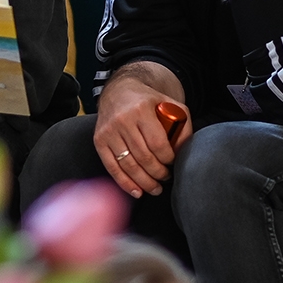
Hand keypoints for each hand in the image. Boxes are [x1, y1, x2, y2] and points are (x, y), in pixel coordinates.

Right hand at [94, 72, 191, 198]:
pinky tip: (137, 191)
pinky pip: (112, 167)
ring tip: (155, 188)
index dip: (168, 159)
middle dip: (158, 173)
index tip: (172, 163)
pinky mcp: (99, 140)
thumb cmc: (147, 101)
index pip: (158, 144)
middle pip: (144, 157)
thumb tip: (183, 152)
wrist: (118, 91)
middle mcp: (123, 120)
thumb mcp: (170, 104)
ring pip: (128, 165)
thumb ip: (182, 125)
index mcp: (142, 110)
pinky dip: (125, 183)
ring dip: (144, 182)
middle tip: (166, 177)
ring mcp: (109, 131)